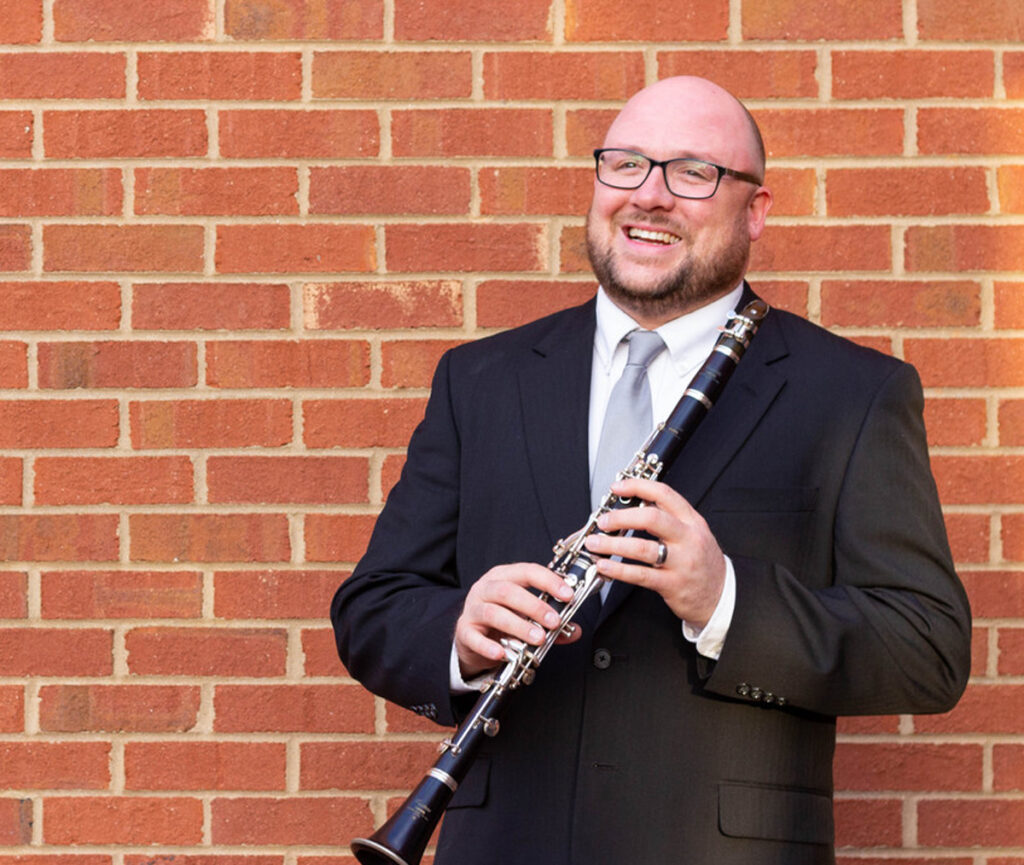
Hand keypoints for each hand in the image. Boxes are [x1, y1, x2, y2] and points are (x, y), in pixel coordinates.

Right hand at [454, 562, 579, 678]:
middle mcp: (485, 589)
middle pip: (508, 591)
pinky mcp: (464, 631)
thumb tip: (574, 630)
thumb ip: (549, 622)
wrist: (471, 637)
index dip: (548, 581)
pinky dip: (489, 646)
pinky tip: (503, 654)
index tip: (568, 594)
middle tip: (554, 621)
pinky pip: (474, 638)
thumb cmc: (501, 620)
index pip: (526, 571)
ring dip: (518, 626)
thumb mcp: (526, 616)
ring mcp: (472, 609)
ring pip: (493, 613)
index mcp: (503, 577)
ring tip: (538, 639)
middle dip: (534, 606)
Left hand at [583, 477, 724, 627]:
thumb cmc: (702, 562)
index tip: (617, 487)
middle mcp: (688, 538)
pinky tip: (604, 566)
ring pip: (642, 548)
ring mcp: (681, 562)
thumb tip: (636, 500)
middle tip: (603, 521)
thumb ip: (669, 516)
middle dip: (621, 517)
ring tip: (595, 543)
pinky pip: (641, 575)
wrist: (722, 595)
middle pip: (652, 518)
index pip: (664, 494)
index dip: (638, 487)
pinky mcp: (672, 585)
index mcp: (692, 521)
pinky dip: (618, 570)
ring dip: (612, 545)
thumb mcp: (693, 532)